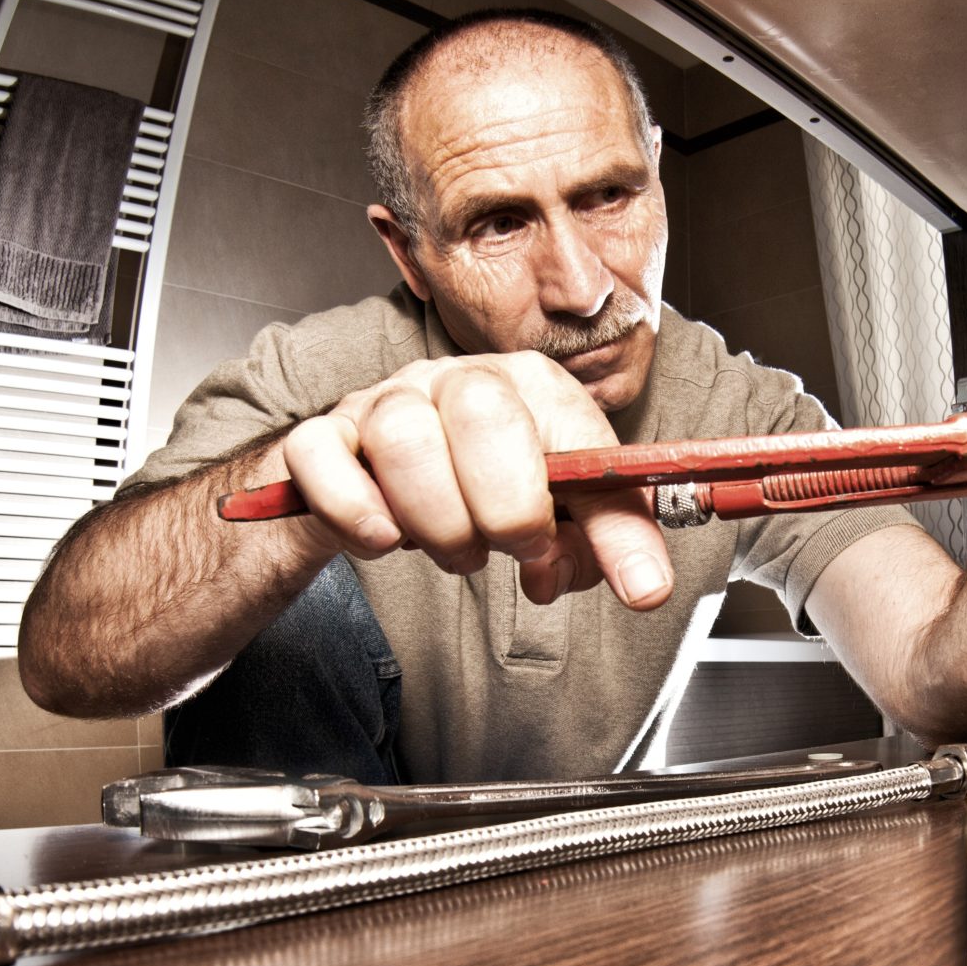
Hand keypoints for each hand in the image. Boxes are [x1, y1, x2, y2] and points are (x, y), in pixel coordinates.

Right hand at [277, 350, 672, 608]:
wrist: (390, 490)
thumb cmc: (488, 492)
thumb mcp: (567, 517)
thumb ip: (610, 544)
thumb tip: (644, 587)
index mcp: (533, 386)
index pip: (577, 436)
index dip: (595, 514)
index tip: (599, 571)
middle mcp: (458, 379)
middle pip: (481, 414)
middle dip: (503, 509)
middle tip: (507, 551)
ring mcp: (385, 400)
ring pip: (402, 438)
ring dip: (436, 521)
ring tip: (457, 551)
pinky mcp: (324, 435)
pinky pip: (322, 457)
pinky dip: (355, 512)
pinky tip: (386, 540)